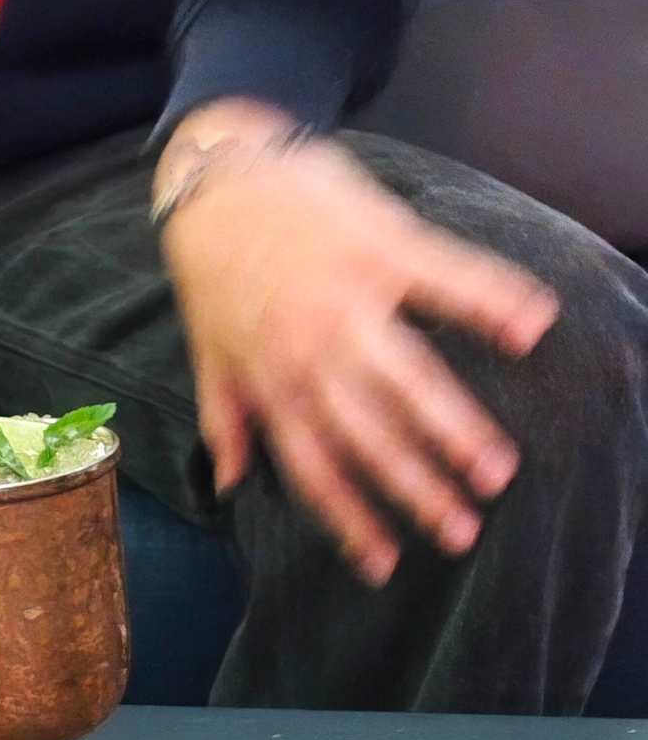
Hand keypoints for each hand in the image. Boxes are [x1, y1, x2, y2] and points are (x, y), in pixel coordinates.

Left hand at [158, 101, 559, 584]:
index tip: (386, 564)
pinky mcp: (380, 245)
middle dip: (418, 490)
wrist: (217, 176)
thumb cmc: (214, 271)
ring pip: (409, 378)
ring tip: (495, 467)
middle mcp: (310, 353)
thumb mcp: (208, 354)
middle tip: (463, 529)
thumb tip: (228, 484)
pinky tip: (531, 327)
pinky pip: (444, 279)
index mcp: (272, 385)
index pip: (314, 468)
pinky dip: (489, 301)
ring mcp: (348, 299)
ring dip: (455, 427)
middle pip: (371, 437)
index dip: (349, 519)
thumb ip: (223, 422)